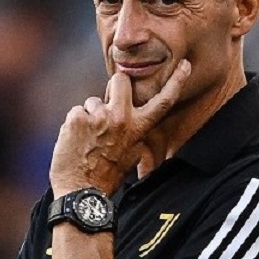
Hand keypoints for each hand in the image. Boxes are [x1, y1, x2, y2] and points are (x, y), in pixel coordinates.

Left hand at [50, 60, 190, 194]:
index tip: (185, 65)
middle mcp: (121, 118)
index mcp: (138, 129)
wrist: (81, 193)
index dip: (176, 81)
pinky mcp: (78, 118)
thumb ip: (135, 139)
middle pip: (119, 80)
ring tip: (87, 141)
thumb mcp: (131, 159)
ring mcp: (99, 116)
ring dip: (89, 116)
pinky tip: (75, 143)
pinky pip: (75, 113)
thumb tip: (136, 131)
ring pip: (93, 101)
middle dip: (113, 89)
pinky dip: (73, 126)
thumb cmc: (105, 179)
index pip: (162, 101)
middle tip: (106, 110)